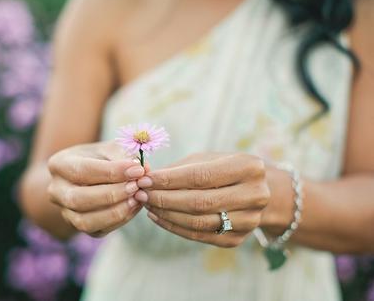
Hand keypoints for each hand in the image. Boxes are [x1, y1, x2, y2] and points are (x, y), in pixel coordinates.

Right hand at [47, 141, 146, 236]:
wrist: (90, 173)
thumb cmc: (102, 157)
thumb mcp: (111, 148)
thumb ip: (125, 157)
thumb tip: (144, 170)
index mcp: (59, 165)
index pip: (83, 171)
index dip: (112, 172)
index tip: (138, 169)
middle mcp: (56, 191)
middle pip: (79, 199)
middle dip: (112, 194)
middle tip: (137, 186)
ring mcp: (65, 211)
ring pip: (84, 221)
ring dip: (115, 211)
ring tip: (137, 198)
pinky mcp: (78, 226)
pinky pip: (97, 230)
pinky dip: (118, 221)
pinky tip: (134, 207)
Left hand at [134, 153, 270, 246]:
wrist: (259, 193)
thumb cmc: (225, 169)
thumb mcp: (208, 159)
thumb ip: (179, 168)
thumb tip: (145, 176)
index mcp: (249, 167)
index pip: (201, 176)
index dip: (170, 180)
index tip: (145, 180)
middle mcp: (254, 195)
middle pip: (199, 202)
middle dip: (164, 198)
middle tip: (140, 193)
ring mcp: (248, 221)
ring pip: (197, 222)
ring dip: (166, 214)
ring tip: (146, 204)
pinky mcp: (237, 239)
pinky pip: (199, 236)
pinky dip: (174, 227)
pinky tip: (158, 216)